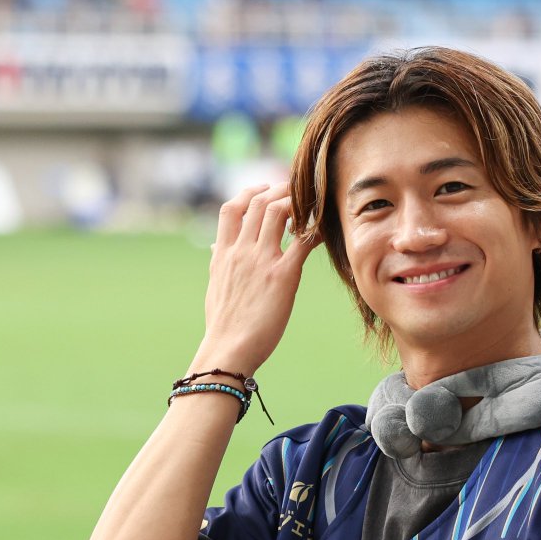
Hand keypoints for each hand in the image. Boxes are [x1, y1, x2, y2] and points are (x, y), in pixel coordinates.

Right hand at [198, 182, 318, 374]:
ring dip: (297, 203)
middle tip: (297, 191)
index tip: (262, 190)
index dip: (248, 193)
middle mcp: (240, 251)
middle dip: (280, 191)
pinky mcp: (283, 275)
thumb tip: (216, 249)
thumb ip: (218, 262)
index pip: (230, 209)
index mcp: (222, 253)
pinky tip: (325, 229)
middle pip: (259, 203)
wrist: (227, 350)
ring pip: (279, 212)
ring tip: (311, 206)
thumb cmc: (223, 325)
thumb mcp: (215, 286)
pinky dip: (316, 229)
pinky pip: (303, 241)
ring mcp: (261, 260)